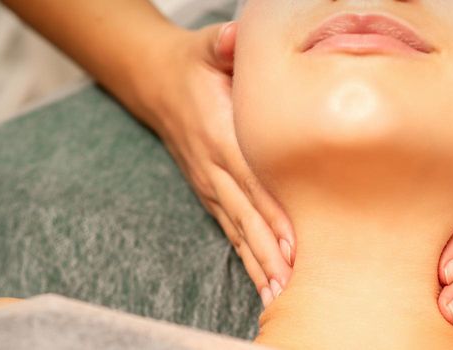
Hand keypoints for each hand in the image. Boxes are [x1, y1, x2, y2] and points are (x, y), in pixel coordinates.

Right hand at [138, 22, 294, 305]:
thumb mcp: (209, 47)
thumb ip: (223, 46)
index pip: (251, 179)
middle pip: (247, 216)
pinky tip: (265, 284)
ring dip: (260, 263)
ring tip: (281, 294)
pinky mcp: (211, 195)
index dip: (272, 211)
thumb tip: (233, 40)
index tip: (294, 240)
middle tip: (295, 280)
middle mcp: (215, 167)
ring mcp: (211, 186)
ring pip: (239, 231)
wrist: (158, 83)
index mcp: (220, 134)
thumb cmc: (197, 65)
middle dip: (271, 250)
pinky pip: (232, 232)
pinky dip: (248, 260)